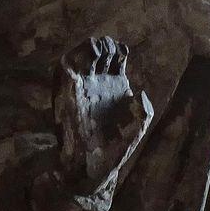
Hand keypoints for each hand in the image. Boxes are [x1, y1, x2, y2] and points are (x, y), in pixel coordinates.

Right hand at [54, 38, 152, 190]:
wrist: (93, 166)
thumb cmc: (115, 149)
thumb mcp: (137, 127)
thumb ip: (143, 109)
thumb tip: (140, 94)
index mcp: (114, 89)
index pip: (114, 60)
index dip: (118, 50)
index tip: (123, 51)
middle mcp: (97, 85)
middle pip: (98, 54)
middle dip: (104, 44)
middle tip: (110, 48)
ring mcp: (81, 88)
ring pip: (80, 56)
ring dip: (89, 46)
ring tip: (99, 48)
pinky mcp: (68, 92)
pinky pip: (65, 67)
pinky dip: (75, 55)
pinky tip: (90, 56)